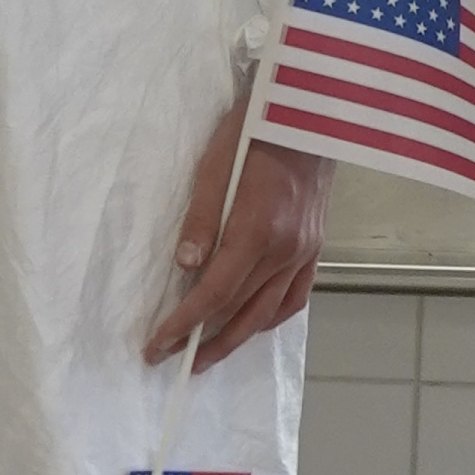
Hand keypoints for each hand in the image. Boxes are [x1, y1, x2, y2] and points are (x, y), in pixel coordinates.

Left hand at [144, 88, 333, 371]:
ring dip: (237, 338)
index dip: (184, 322)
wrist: (311, 113)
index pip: (215, 291)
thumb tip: (185, 266)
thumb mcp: (216, 163)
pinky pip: (294, 298)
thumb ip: (201, 217)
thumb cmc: (256, 130)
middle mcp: (285, 249)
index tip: (158, 344)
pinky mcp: (315, 248)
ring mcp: (305, 252)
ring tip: (208, 353)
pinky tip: (251, 322)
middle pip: (242, 312)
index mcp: (257, 228)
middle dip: (206, 341)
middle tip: (175, 360)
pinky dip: (270, 317)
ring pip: (269, 313)